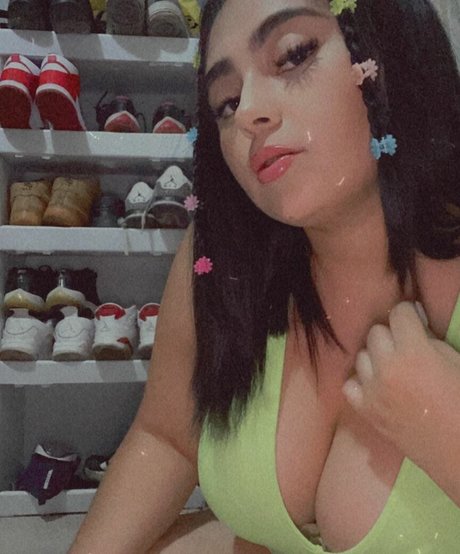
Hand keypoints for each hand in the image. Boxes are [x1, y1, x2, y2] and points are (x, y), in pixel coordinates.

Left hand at [342, 301, 459, 460]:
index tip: (415, 322)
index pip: (399, 313)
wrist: (459, 451)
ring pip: (361, 355)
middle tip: (407, 347)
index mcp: (413, 352)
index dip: (410, 315)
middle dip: (392, 334)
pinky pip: (349, 384)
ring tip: (393, 367)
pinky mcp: (365, 411)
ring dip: (376, 356)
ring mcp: (372, 390)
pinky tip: (377, 385)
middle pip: (376, 332)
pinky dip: (361, 381)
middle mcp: (386, 367)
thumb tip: (415, 323)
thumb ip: (431, 340)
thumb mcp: (456, 362)